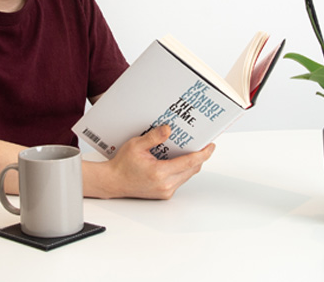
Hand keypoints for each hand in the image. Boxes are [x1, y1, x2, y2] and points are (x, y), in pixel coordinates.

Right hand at [83, 125, 214, 199]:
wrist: (113, 182)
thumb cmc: (122, 165)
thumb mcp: (136, 145)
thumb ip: (154, 137)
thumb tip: (168, 129)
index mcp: (160, 173)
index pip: (189, 162)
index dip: (202, 153)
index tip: (210, 146)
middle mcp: (165, 185)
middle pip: (192, 169)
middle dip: (199, 157)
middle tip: (203, 144)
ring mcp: (165, 191)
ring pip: (187, 175)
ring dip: (191, 164)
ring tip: (190, 150)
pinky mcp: (164, 194)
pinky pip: (180, 180)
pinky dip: (182, 170)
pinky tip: (178, 160)